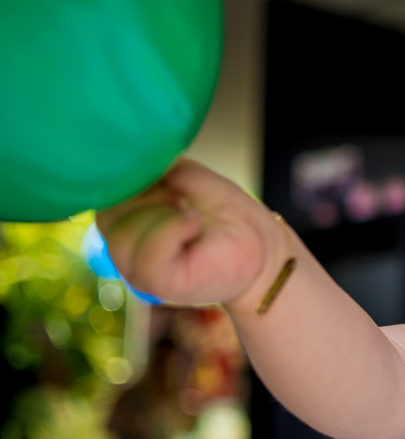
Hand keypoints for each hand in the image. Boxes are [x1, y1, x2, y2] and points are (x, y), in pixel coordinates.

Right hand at [96, 159, 278, 307]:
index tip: (165, 180)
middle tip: (181, 199)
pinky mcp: (161, 284)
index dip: (130, 181)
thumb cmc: (233, 221)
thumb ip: (163, 169)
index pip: (105, 199)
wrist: (267, 253)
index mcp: (130, 227)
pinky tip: (193, 222)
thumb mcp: (195, 180)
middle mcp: (128, 252)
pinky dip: (172, 229)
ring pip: (125, 234)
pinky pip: (149, 253)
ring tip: (191, 214)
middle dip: (146, 197)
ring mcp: (141, 271)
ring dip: (161, 213)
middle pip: (109, 215)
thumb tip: (139, 154)